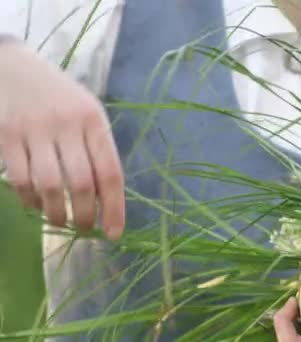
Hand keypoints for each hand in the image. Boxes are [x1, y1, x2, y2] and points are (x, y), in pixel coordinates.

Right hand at [0, 39, 123, 238]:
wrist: (12, 65)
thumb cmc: (59, 95)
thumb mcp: (88, 112)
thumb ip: (98, 148)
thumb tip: (107, 197)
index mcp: (94, 120)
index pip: (111, 172)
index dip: (115, 208)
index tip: (115, 233)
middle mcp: (67, 125)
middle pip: (82, 184)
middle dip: (86, 216)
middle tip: (86, 230)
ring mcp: (35, 130)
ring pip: (51, 186)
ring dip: (57, 214)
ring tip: (61, 222)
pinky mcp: (6, 136)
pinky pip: (21, 180)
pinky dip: (30, 200)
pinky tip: (36, 205)